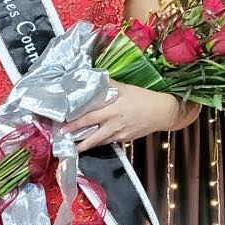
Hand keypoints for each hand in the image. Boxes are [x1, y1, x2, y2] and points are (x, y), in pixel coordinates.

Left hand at [61, 81, 181, 153]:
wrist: (161, 112)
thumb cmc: (143, 98)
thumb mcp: (125, 88)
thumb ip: (109, 85)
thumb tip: (94, 77)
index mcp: (112, 109)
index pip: (89, 116)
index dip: (75, 122)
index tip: (63, 124)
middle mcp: (113, 123)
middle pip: (91, 132)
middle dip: (76, 137)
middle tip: (63, 139)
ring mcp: (119, 133)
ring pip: (99, 141)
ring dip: (85, 144)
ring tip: (73, 147)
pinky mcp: (124, 139)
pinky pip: (108, 142)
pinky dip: (98, 143)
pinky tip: (91, 143)